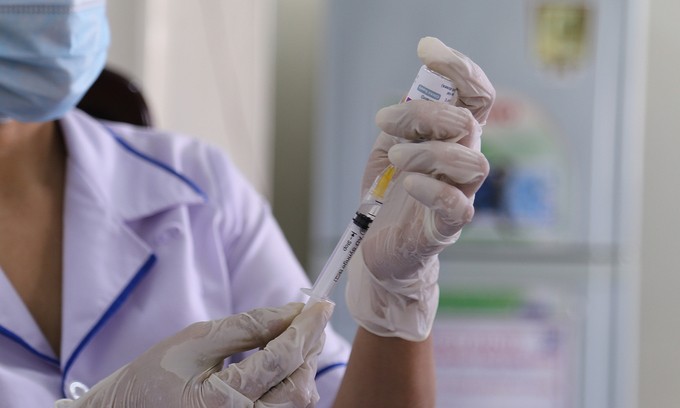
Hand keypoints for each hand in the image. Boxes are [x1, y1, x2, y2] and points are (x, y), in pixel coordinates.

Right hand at [55, 302, 332, 407]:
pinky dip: (292, 382)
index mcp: (221, 401)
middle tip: (312, 319)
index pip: (282, 360)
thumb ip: (248, 326)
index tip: (322, 305)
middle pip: (300, 389)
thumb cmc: (155, 375)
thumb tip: (292, 310)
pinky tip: (283, 361)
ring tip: (297, 337)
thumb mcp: (197, 340)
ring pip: (298, 403)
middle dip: (311, 349)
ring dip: (304, 365)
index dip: (307, 328)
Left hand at [346, 36, 494, 340]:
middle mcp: (463, 162)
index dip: (458, 68)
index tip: (426, 48)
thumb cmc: (387, 195)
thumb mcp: (389, 148)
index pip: (475, 96)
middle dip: (425, 112)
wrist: (377, 246)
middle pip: (468, 122)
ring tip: (396, 159)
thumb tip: (413, 89)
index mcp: (452, 138)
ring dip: (428, 151)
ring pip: (470, 161)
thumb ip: (404, 122)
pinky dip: (433, 188)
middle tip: (383, 120)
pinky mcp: (447, 227)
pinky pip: (456, 205)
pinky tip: (409, 183)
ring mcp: (460, 195)